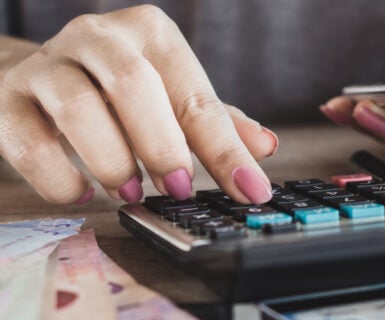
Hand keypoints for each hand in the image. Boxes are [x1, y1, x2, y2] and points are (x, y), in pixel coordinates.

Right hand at [0, 5, 276, 204]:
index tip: (251, 190)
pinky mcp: (5, 97)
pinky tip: (80, 190)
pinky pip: (29, 141)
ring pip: (77, 108)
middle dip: (162, 146)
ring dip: (112, 160)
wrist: (32, 74)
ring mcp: (46, 62)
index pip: (195, 94)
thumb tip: (265, 147)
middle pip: (134, 86)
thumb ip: (215, 121)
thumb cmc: (116, 90)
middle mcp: (98, 36)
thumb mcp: (171, 95)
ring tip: (131, 191)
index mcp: (150, 33)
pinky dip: (60, 177)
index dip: (226, 149)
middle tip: (178, 187)